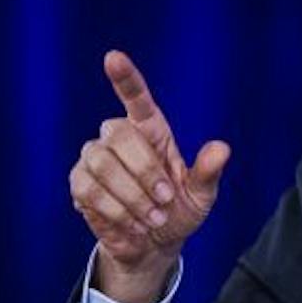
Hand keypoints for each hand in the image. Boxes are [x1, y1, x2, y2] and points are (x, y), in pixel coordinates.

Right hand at [68, 50, 230, 302]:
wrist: (153, 245)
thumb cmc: (178, 212)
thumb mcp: (201, 196)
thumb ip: (207, 173)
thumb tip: (222, 148)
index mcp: (151, 130)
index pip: (136, 97)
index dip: (125, 77)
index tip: (113, 57)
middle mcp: (119, 137)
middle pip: (118, 133)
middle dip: (144, 171)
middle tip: (164, 201)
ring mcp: (94, 159)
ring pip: (102, 165)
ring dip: (132, 197)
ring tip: (152, 219)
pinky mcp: (79, 183)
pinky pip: (88, 190)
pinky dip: (115, 211)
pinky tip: (132, 224)